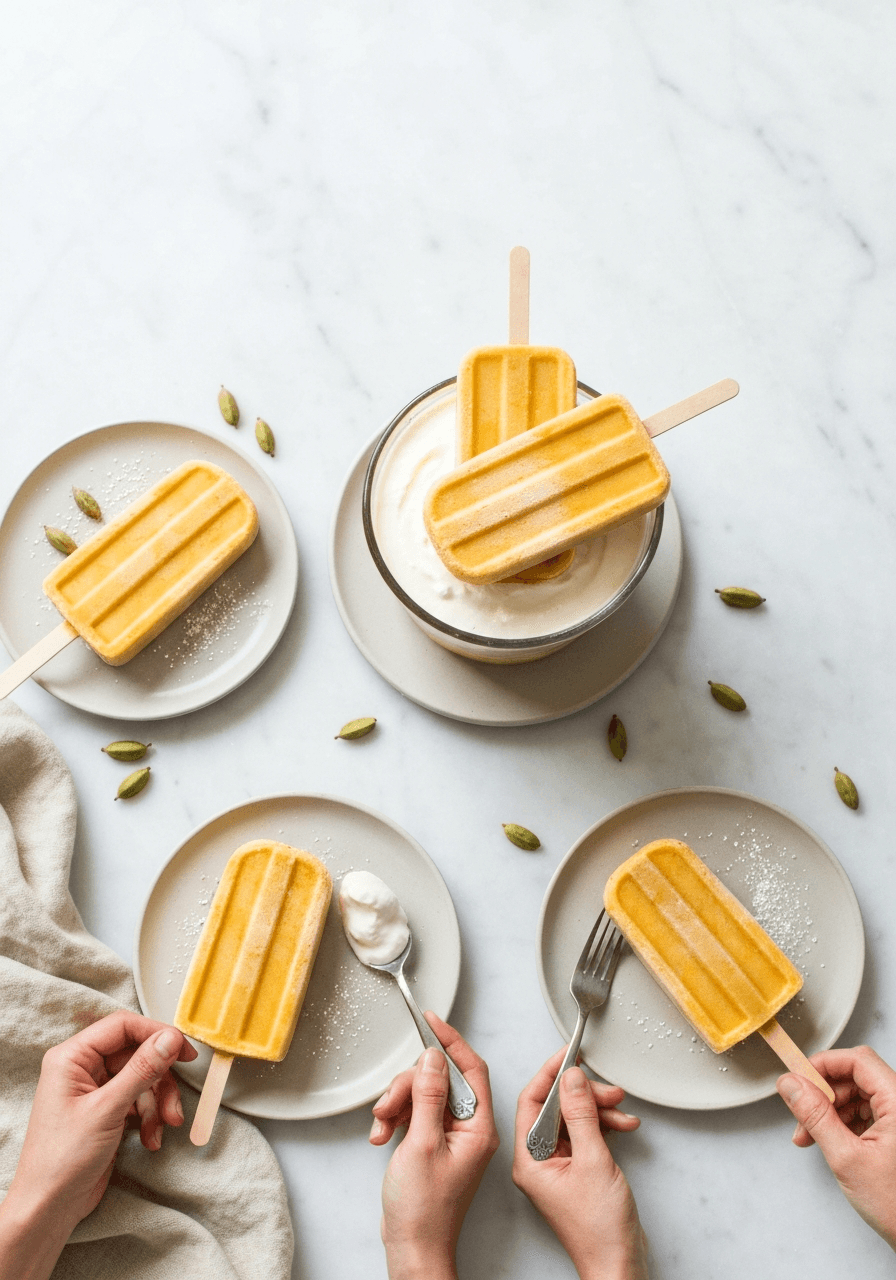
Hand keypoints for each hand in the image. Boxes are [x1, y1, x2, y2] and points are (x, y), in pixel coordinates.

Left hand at [0, 1010, 196, 1279]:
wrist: (49, 1208)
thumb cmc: (62, 1160)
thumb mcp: (108, 1110)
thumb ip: (141, 1070)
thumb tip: (169, 1038)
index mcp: (72, 1057)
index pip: (122, 1027)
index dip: (156, 1034)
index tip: (184, 1050)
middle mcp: (82, 1069)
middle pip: (137, 1055)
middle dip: (160, 1080)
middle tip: (176, 1101)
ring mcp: (95, 1090)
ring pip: (142, 1079)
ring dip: (158, 1103)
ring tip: (165, 1126)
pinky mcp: (106, 1111)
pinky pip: (138, 1101)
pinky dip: (149, 1118)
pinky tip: (151, 1139)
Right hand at [369, 1012, 498, 1279]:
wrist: (413, 1248)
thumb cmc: (423, 1211)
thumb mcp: (422, 1144)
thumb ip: (428, 1096)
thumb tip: (433, 1058)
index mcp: (479, 1128)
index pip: (472, 1068)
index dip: (452, 1041)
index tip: (431, 1022)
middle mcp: (469, 1128)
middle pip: (441, 1079)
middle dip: (410, 1085)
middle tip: (389, 1104)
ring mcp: (451, 1136)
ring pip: (424, 1094)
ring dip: (398, 1104)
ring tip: (382, 1127)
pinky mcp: (434, 1143)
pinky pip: (415, 1113)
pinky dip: (396, 1119)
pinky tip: (383, 1137)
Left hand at [512, 1050, 647, 1279]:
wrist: (619, 1266)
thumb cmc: (600, 1230)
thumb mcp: (593, 1161)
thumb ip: (581, 1114)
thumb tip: (570, 1078)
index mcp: (529, 1160)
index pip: (530, 1101)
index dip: (550, 1074)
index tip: (570, 1055)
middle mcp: (538, 1161)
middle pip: (554, 1108)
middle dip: (583, 1094)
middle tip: (608, 1090)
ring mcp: (557, 1167)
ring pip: (573, 1119)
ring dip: (599, 1109)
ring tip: (621, 1110)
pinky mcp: (576, 1171)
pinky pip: (585, 1135)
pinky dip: (604, 1127)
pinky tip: (623, 1125)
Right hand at [777, 1045, 895, 1247]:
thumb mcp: (847, 1158)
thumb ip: (816, 1116)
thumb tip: (790, 1085)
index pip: (858, 1061)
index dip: (824, 1065)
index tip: (798, 1080)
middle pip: (856, 1077)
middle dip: (823, 1095)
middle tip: (800, 1116)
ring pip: (858, 1095)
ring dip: (830, 1111)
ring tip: (810, 1137)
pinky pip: (866, 1113)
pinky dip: (843, 1124)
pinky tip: (830, 1142)